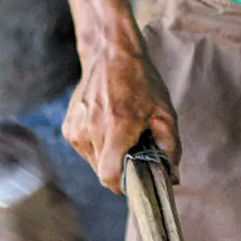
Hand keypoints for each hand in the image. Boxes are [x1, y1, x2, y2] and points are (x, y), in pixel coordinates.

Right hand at [63, 39, 179, 192]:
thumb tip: (171, 177)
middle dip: (120, 168)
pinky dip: (97, 146)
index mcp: (118, 125)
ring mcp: (77, 128)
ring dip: (108, 156)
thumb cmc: (141, 82)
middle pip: (103, 172)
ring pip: (93, 162)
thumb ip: (170, 146)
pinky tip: (106, 127)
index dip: (123, 185)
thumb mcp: (165, 112)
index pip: (109, 176)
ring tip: (120, 134)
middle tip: (133, 149)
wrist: (110, 55)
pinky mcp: (69, 127)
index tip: (134, 179)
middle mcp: (92, 129)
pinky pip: (85, 150)